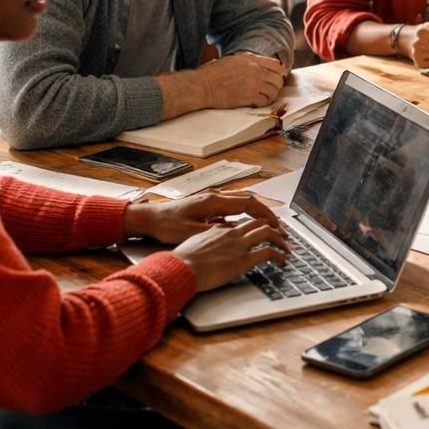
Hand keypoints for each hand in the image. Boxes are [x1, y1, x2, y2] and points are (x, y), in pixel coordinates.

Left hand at [124, 190, 281, 244]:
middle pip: (248, 200)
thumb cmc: (166, 225)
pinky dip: (244, 214)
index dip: (265, 214)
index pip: (247, 204)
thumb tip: (235, 232)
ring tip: (268, 225)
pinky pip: (232, 207)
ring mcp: (211, 200)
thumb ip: (214, 231)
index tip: (276, 224)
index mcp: (213, 201)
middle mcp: (215, 197)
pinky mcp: (207, 206)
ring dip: (256, 213)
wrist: (149, 218)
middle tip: (279, 226)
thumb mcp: (190, 232)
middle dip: (266, 213)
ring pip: (241, 202)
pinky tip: (246, 226)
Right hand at [169, 217, 288, 291]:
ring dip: (281, 239)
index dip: (255, 226)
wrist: (181, 267)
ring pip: (268, 232)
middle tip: (281, 235)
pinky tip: (283, 261)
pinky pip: (268, 253)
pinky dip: (280, 255)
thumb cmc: (182, 260)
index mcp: (219, 230)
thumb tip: (209, 241)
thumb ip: (205, 240)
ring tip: (287, 247)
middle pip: (258, 223)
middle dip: (273, 228)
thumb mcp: (193, 244)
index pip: (242, 224)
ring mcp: (239, 246)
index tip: (262, 231)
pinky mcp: (243, 260)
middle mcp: (232, 234)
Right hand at [197, 52, 286, 108]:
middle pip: (278, 78)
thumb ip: (245, 62)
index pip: (277, 64)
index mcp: (250, 58)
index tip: (276, 79)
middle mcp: (255, 69)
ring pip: (274, 90)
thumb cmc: (211, 74)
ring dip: (271, 95)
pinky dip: (263, 103)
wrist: (201, 86)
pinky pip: (266, 101)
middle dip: (276, 85)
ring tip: (264, 97)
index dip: (279, 73)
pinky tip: (257, 103)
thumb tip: (253, 65)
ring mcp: (253, 82)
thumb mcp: (230, 60)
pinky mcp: (249, 95)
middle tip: (271, 90)